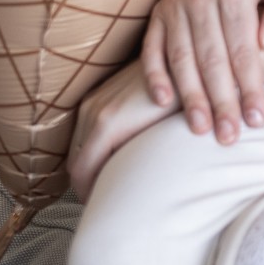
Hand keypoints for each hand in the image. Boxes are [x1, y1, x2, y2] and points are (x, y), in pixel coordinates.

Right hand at [66, 61, 177, 200]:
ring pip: (79, 144)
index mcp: (105, 125)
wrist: (188, 58)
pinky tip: (112, 153)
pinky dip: (92, 145)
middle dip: (87, 182)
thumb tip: (124, 192)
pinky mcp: (100, 92)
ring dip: (89, 163)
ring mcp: (94, 98)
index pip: (80, 172)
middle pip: (75, 160)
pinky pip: (85, 127)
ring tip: (109, 179)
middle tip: (106, 198)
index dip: (88, 194)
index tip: (101, 206)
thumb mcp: (160, 139)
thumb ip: (134, 164)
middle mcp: (93, 110)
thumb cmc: (183, 101)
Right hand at [142, 0, 263, 144]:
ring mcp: (174, 3)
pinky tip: (163, 102)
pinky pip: (151, 48)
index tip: (257, 119)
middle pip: (212, 58)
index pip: (244, 48)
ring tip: (202, 128)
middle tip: (229, 136)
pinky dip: (155, 76)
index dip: (250, 86)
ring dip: (191, 97)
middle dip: (221, 101)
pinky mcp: (157, 13)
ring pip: (182, 58)